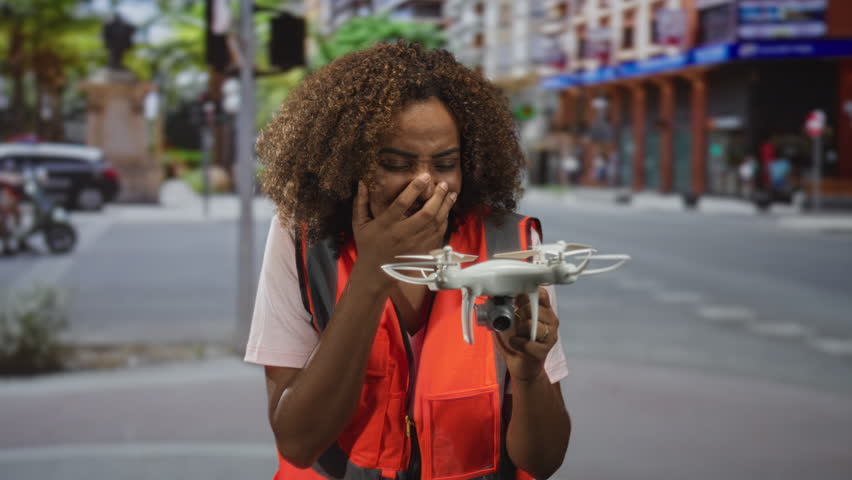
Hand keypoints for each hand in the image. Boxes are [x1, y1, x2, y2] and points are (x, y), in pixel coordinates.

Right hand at [352, 173, 456, 288]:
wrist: (375, 272)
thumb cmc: (367, 245)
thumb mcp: (359, 224)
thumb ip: (360, 203)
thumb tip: (362, 183)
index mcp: (386, 225)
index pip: (402, 203)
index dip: (415, 188)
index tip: (425, 176)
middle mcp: (402, 234)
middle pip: (426, 214)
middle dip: (438, 197)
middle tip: (443, 184)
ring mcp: (414, 244)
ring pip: (435, 224)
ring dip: (445, 208)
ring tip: (451, 194)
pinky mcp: (421, 251)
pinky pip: (437, 235)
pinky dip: (444, 222)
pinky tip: (446, 211)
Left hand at [493, 288, 558, 381]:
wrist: (521, 365)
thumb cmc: (517, 339)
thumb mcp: (513, 318)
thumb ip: (511, 304)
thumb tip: (496, 292)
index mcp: (545, 310)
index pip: (542, 294)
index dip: (528, 294)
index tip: (517, 299)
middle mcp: (551, 321)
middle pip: (533, 307)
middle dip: (520, 314)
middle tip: (517, 323)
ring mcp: (550, 336)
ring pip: (530, 324)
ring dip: (519, 330)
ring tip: (518, 334)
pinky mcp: (544, 350)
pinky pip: (526, 342)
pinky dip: (516, 343)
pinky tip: (516, 344)